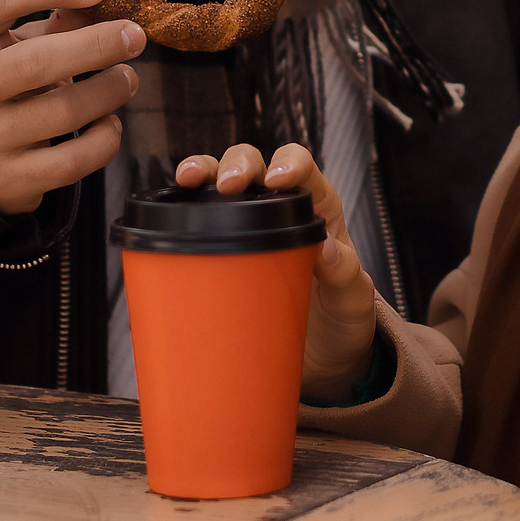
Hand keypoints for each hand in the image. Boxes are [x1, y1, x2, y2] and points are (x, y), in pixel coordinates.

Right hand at [0, 0, 142, 215]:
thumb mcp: (9, 41)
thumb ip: (54, 18)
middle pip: (37, 61)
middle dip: (98, 45)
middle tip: (134, 36)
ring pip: (63, 112)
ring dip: (110, 89)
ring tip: (126, 78)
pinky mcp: (7, 180)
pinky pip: (72, 161)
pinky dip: (104, 139)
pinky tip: (109, 123)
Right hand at [176, 143, 378, 402]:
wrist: (320, 356)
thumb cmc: (342, 317)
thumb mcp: (353, 299)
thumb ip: (346, 274)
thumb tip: (326, 250)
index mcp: (318, 207)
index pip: (302, 166)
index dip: (289, 164)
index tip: (276, 181)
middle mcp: (280, 208)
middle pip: (255, 166)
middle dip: (238, 165)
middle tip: (228, 185)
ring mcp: (248, 228)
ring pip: (220, 181)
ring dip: (201, 172)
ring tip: (186, 180)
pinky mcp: (223, 250)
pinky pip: (200, 222)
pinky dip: (181, 209)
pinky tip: (166, 215)